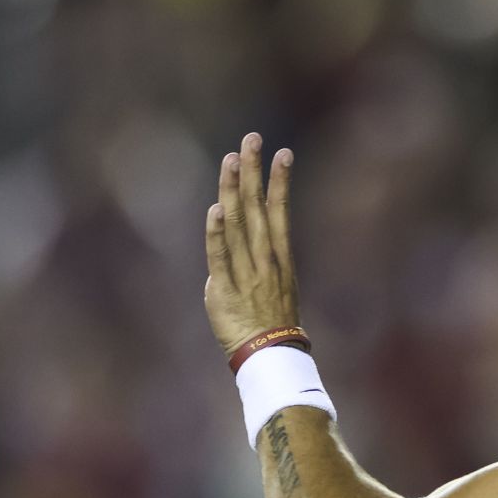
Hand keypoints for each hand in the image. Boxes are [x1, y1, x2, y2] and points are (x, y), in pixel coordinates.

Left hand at [205, 132, 300, 359]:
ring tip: (232, 159)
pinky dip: (217, 234)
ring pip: (238, 225)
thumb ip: (253, 262)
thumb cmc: (271, 325)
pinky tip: (216, 209)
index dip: (280, 181)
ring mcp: (245, 274)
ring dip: (234, 190)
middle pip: (258, 208)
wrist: (270, 358)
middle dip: (255, 171)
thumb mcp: (274, 287)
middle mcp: (264, 261)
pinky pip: (219, 258)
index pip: (280, 211)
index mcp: (280, 258)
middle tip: (252, 139)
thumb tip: (230, 246)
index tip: (282, 153)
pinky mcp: (224, 291)